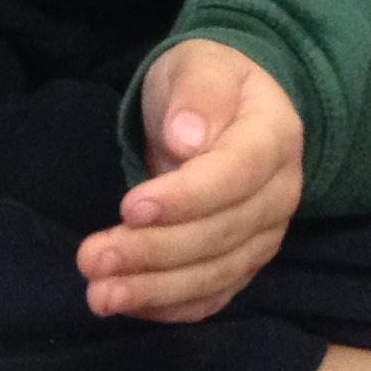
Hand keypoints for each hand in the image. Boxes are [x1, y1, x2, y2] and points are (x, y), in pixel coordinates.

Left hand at [76, 37, 302, 323]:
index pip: (234, 176)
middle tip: (92, 258)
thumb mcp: (199, 65)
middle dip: (153, 251)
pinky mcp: (245, 260)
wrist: (228, 104)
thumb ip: (197, 95)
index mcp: (274, 137)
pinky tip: (129, 305)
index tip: (129, 207)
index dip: (185, 198)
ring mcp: (265, 234)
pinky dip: (171, 306)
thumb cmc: (207, 80)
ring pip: (215, 273)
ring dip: (155, 289)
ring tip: (100, 294)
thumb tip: (186, 139)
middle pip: (220, 235)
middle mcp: (279, 194)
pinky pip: (213, 293)